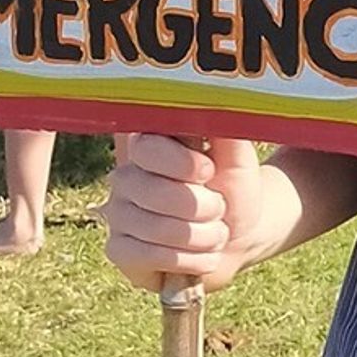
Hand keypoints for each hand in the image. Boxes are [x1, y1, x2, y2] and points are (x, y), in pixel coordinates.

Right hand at [102, 135, 269, 292]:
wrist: (239, 235)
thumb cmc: (235, 189)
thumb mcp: (238, 155)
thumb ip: (224, 125)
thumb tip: (213, 95)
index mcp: (149, 144)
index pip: (148, 148)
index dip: (183, 164)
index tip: (208, 170)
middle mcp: (125, 176)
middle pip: (157, 194)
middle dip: (206, 207)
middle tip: (219, 208)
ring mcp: (117, 214)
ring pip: (159, 230)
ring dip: (204, 236)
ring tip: (215, 231)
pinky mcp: (119, 250)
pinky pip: (151, 257)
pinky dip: (190, 260)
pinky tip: (200, 254)